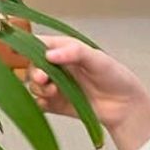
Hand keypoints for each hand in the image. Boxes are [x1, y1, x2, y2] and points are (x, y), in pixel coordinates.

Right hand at [29, 35, 149, 149]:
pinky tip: (49, 102)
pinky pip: (39, 104)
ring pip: (34, 85)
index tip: (25, 53)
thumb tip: (49, 55)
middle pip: (32, 66)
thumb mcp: (97, 59)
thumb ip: (74, 53)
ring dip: (38, 88)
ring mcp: (55, 86)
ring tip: (52, 91)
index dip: (29, 46)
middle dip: (34, 72)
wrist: (125, 106)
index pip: (40, 43)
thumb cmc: (115, 76)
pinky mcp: (56, 104)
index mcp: (64, 50)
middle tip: (43, 78)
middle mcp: (57, 67)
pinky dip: (40, 104)